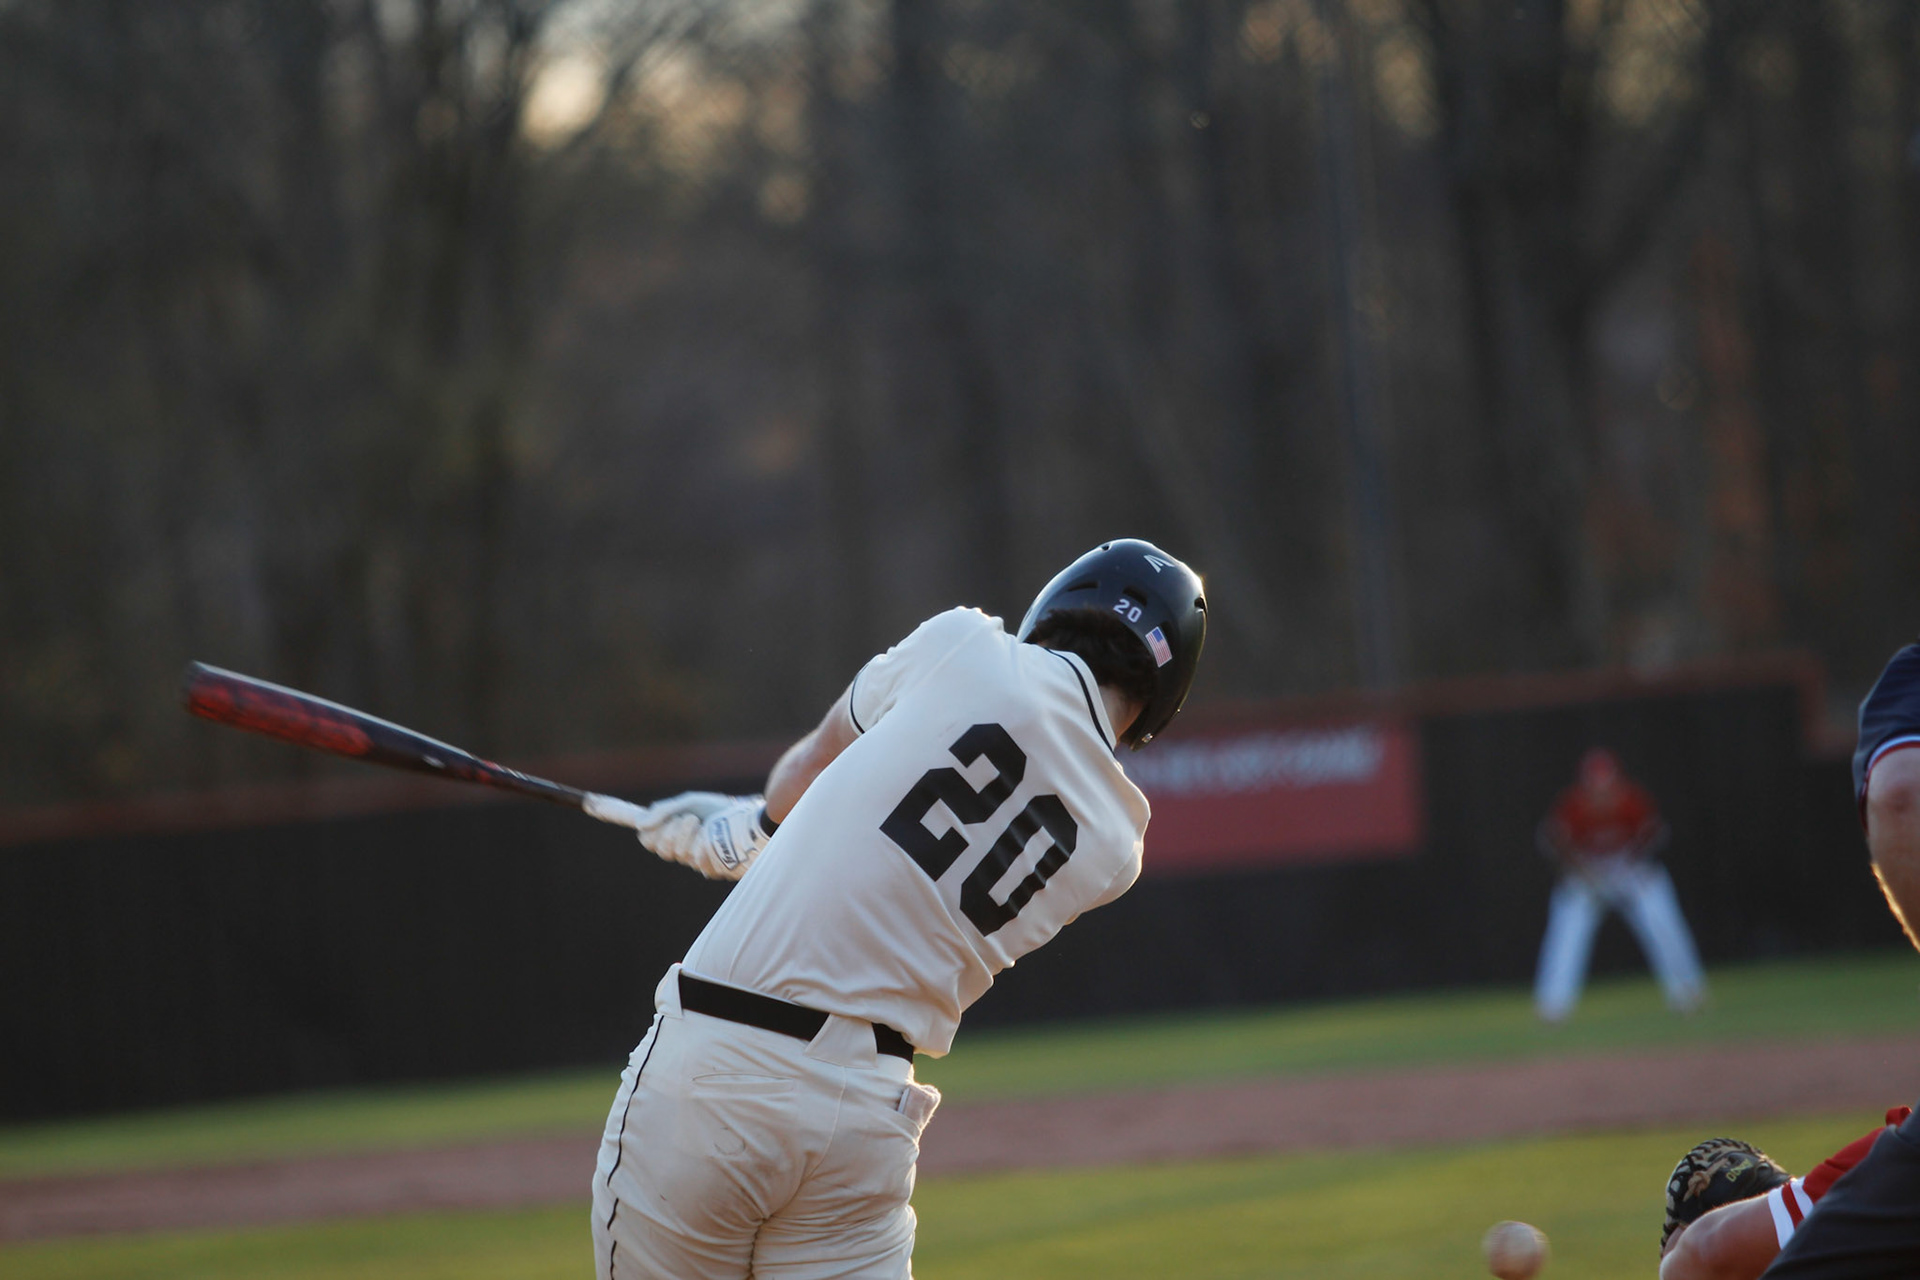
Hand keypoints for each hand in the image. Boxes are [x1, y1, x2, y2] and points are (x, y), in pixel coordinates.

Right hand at [636, 791, 773, 879]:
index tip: (650, 823)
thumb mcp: (690, 802)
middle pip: (661, 848)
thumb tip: (639, 824)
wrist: (747, 815)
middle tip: (689, 818)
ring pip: (678, 853)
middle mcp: (684, 850)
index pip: (651, 841)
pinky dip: (703, 844)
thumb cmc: (719, 808)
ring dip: (689, 833)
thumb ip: (664, 810)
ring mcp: (697, 861)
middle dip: (671, 831)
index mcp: (675, 834)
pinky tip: (713, 837)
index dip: (649, 834)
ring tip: (704, 823)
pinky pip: (697, 859)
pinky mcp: (713, 869)